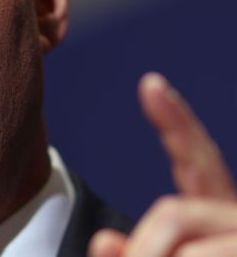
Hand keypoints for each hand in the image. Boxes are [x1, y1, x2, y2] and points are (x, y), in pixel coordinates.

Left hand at [89, 73, 236, 256]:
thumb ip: (139, 249)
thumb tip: (104, 242)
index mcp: (219, 210)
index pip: (197, 158)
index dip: (176, 122)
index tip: (150, 84)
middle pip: (174, 214)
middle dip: (143, 247)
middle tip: (112, 253)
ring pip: (185, 248)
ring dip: (151, 254)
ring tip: (134, 254)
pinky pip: (203, 253)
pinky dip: (172, 256)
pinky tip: (175, 221)